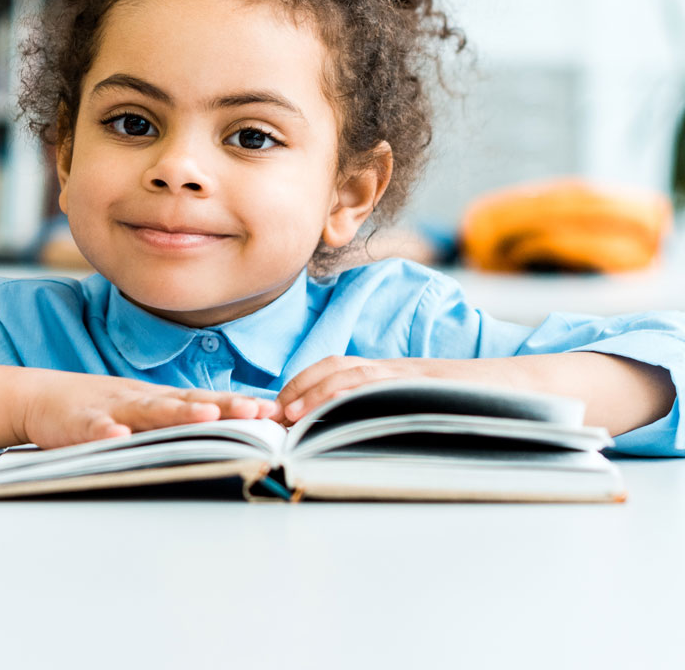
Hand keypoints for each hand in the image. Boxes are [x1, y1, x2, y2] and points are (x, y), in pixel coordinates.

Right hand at [20, 370, 280, 449]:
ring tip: (206, 418)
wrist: (39, 396)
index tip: (274, 411)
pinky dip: (105, 432)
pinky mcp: (79, 422)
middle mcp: (141, 399)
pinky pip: (93, 428)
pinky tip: (116, 438)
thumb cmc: (97, 409)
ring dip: (177, 414)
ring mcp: (111, 408)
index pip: (204, 401)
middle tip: (256, 412)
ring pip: (148, 410)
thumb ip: (172, 422)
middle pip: (186, 402)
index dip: (237, 405)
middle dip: (222, 407)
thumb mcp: (139, 412)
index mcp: (158, 400)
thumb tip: (219, 433)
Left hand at [276, 355, 510, 425]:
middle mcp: (397, 370)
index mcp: (392, 374)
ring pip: (354, 374)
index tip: (280, 405)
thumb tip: (350, 437)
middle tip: (275, 412)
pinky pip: (386, 387)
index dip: (304, 382)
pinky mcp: (429, 387)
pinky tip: (337, 410)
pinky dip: (357, 396)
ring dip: (317, 392)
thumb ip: (390, 411)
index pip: (337, 367)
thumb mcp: (424, 405)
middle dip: (299, 386)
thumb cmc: (477, 405)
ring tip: (293, 415)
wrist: (528, 391)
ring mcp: (412, 377)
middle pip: (336, 366)